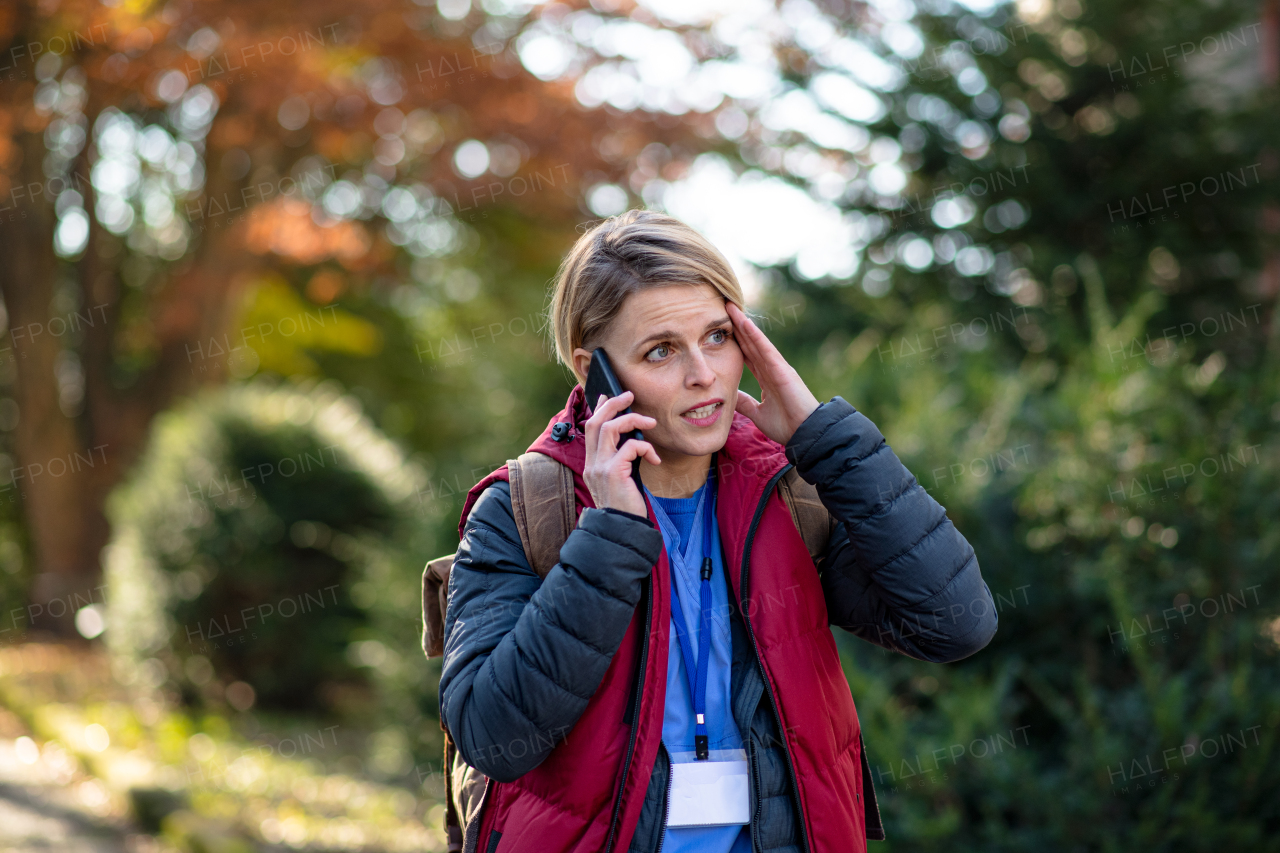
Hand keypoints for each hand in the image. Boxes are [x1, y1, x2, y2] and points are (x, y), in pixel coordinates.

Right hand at [582, 391, 659, 516]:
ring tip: (650, 422)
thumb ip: (621, 460)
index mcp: (592, 464)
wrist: (621, 530)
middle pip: (596, 422)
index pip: (590, 428)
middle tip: (629, 395)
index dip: (599, 409)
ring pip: (610, 428)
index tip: (609, 396)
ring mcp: (600, 468)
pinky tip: (654, 458)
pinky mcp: (613, 473)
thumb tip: (633, 440)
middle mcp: (592, 463)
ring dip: (632, 419)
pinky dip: (645, 447)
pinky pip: (630, 447)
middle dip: (613, 404)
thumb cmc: (625, 506)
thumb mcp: (620, 480)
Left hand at [728, 302, 819, 445]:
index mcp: (767, 378)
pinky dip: (755, 336)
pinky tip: (745, 323)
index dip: (736, 341)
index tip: (722, 329)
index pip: (748, 355)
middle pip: (751, 343)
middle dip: (737, 327)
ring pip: (757, 341)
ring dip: (743, 324)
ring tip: (730, 307)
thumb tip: (730, 396)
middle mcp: (772, 369)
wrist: (805, 434)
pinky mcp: (782, 370)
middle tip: (724, 308)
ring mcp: (778, 367)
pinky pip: (766, 349)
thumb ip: (745, 403)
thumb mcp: (758, 413)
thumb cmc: (787, 426)